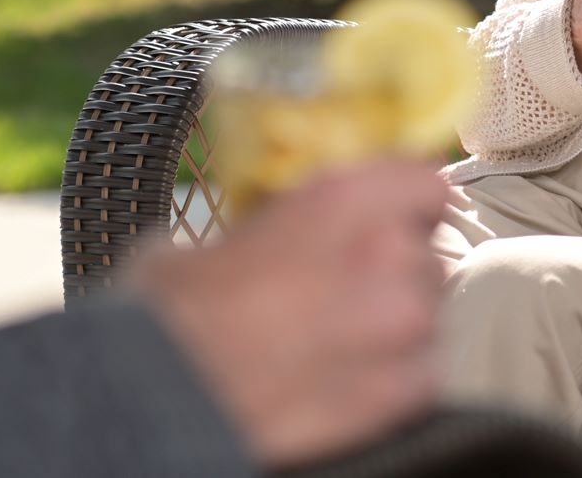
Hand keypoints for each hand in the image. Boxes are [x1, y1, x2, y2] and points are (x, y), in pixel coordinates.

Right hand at [130, 161, 449, 469]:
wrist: (154, 397)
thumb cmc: (168, 315)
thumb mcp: (222, 235)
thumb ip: (288, 221)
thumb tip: (292, 226)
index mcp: (346, 198)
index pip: (427, 185)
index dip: (407, 207)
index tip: (391, 223)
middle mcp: (387, 251)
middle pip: (425, 257)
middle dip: (391, 276)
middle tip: (340, 298)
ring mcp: (400, 324)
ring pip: (427, 316)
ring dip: (393, 328)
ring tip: (333, 346)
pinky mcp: (399, 391)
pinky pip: (423, 376)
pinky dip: (395, 382)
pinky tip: (345, 384)